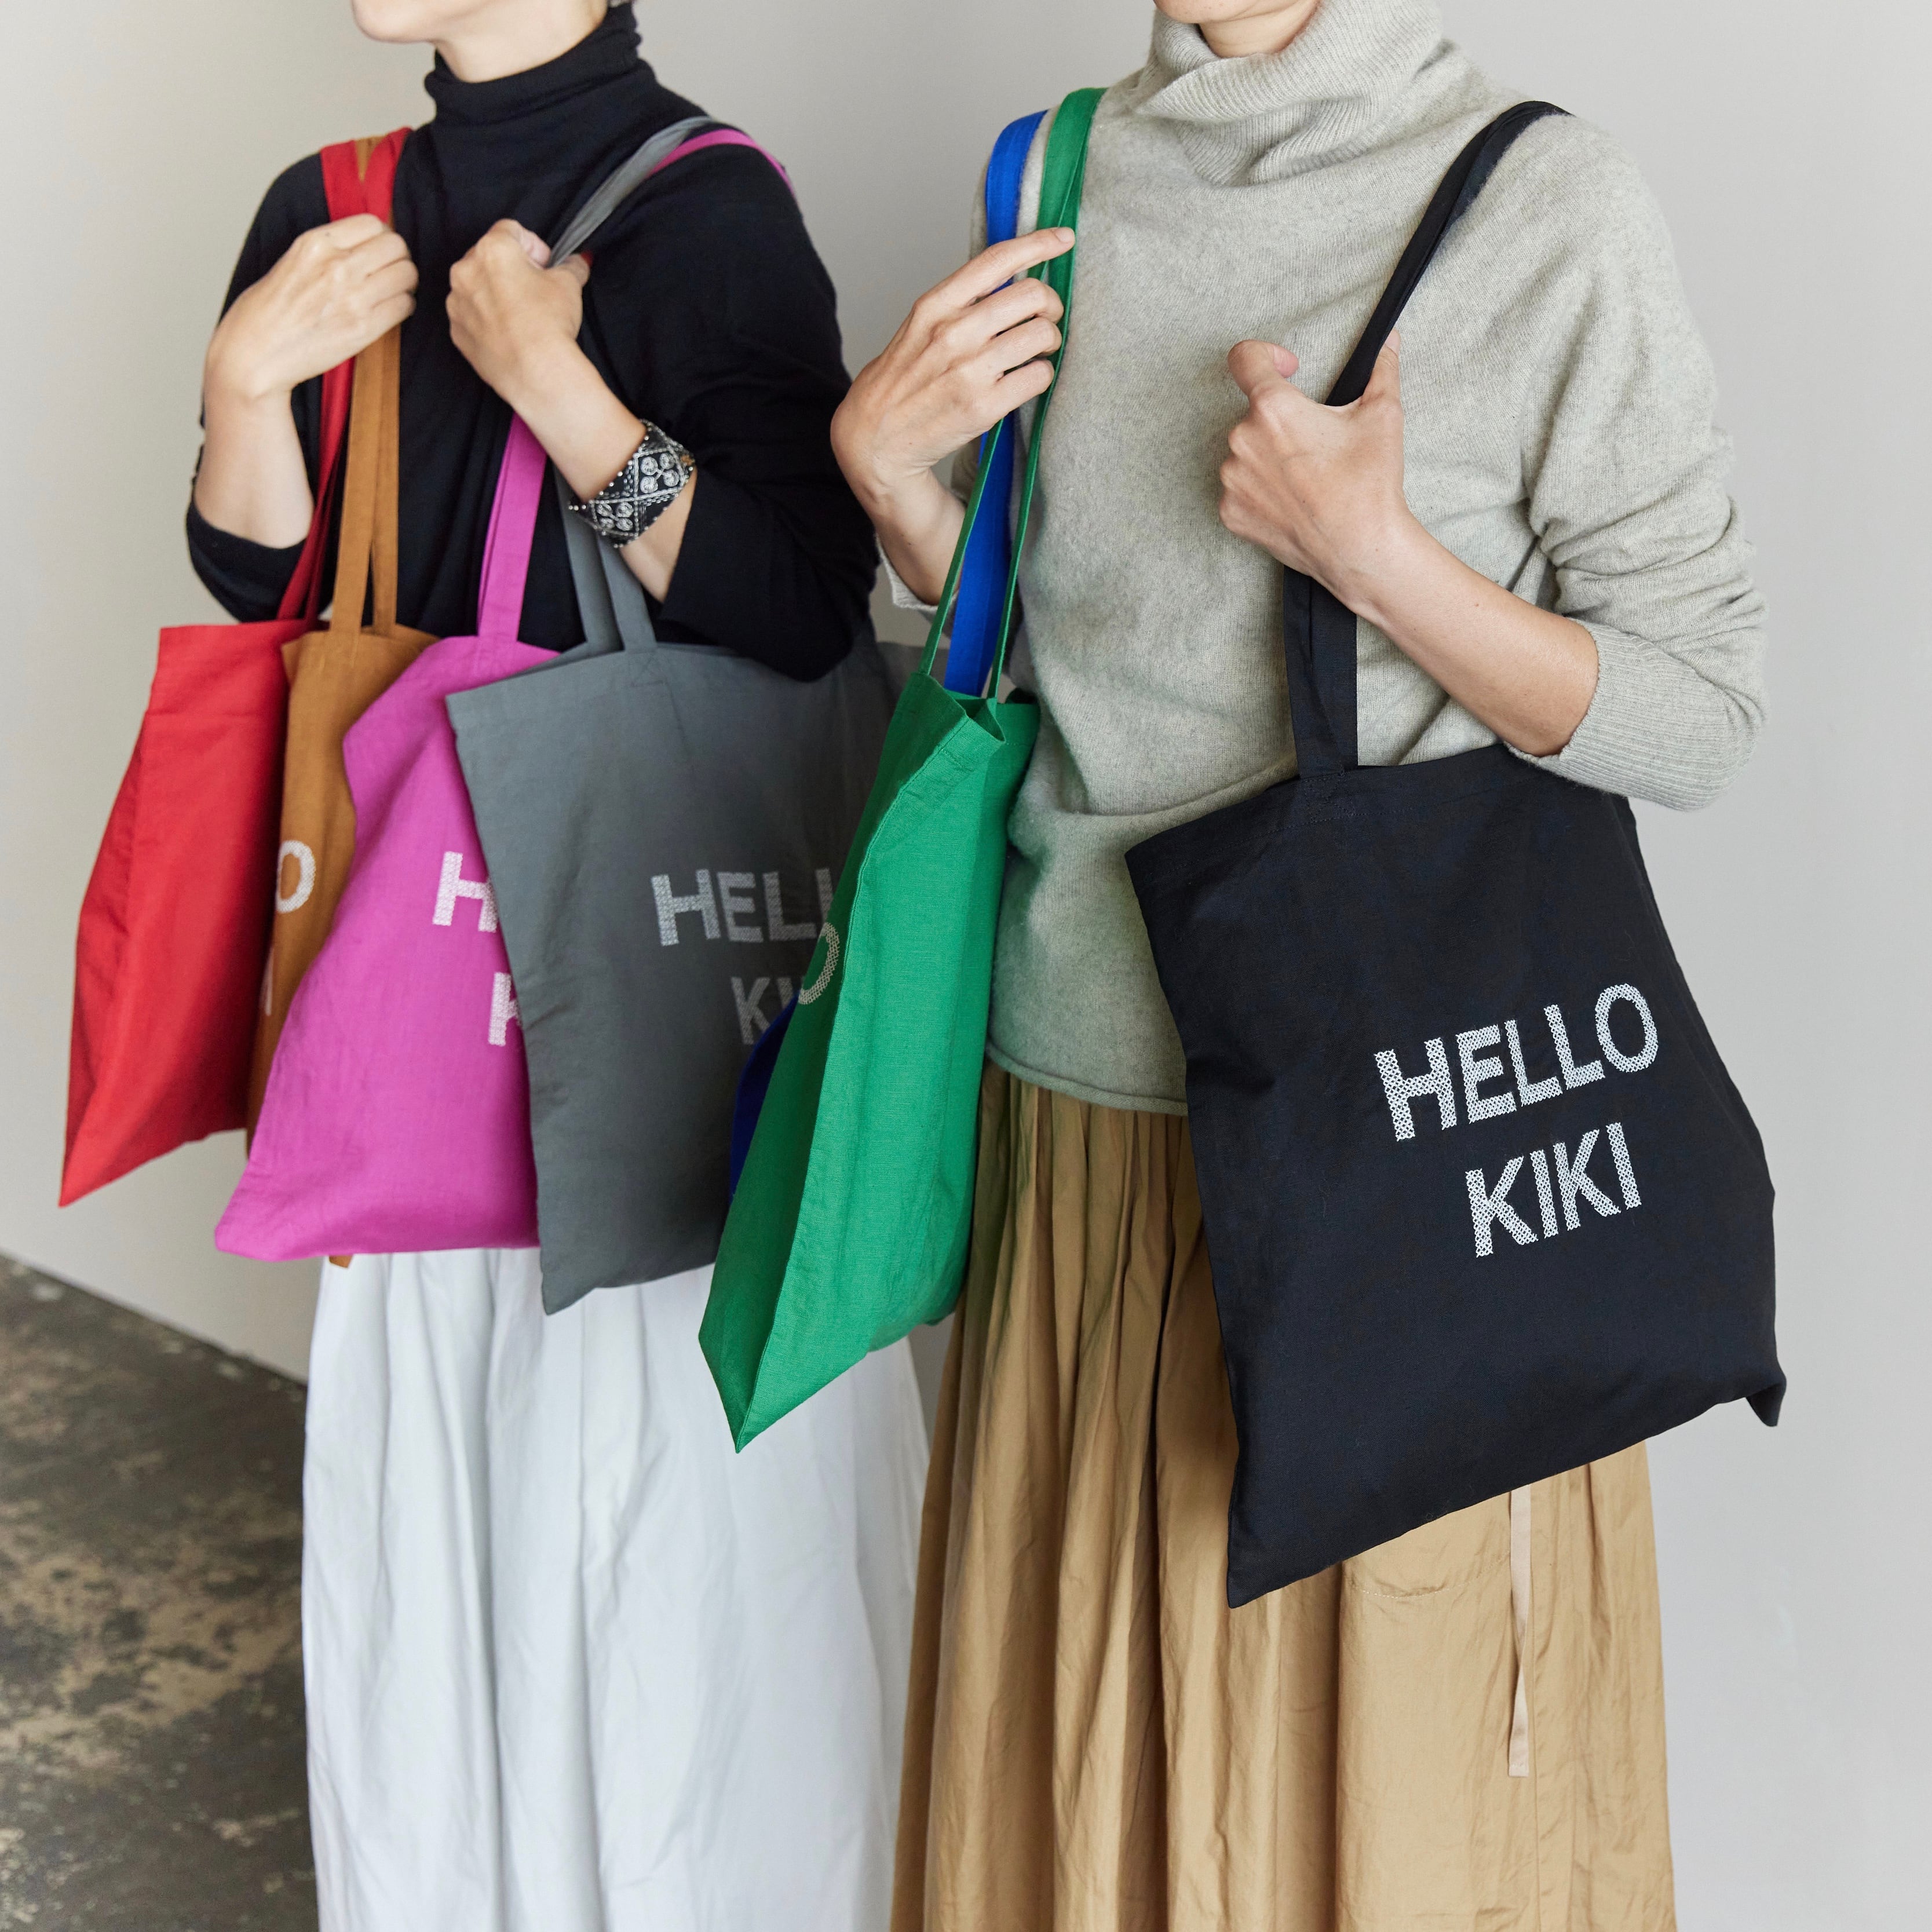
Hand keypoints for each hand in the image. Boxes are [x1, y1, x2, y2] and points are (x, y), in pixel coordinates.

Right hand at [205, 216, 416, 408]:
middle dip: (398, 258)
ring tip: (390, 293)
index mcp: (315, 244)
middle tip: (390, 272)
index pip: (373, 223)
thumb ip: (329, 251)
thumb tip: (364, 245)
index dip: (381, 237)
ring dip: (404, 283)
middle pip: (396, 246)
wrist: (255, 354)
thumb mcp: (292, 261)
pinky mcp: (363, 328)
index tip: (377, 251)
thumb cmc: (267, 312)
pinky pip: (405, 306)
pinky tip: (387, 312)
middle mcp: (337, 266)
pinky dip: (402, 307)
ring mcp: (352, 297)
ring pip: (407, 274)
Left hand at [448, 220, 591, 415]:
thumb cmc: (549, 323)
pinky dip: (486, 319)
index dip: (534, 246)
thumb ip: (571, 266)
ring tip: (521, 314)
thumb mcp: (569, 285)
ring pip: (476, 286)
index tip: (546, 266)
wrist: (535, 373)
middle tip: (534, 290)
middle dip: (511, 268)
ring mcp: (457, 303)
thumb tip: (578, 262)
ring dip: (495, 292)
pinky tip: (509, 333)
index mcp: (492, 249)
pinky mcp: (457, 332)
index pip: (511, 230)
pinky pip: (471, 315)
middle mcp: (465, 271)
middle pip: (488, 256)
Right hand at [832, 228, 1074, 518]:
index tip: (1063, 238)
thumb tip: (1009, 281)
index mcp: (936, 305)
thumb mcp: (919, 328)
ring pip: (1041, 334)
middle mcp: (953, 332)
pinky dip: (1042, 375)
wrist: (875, 440)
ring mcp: (969, 370)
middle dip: (1050, 306)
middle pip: (1031, 294)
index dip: (1038, 243)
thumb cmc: (901, 383)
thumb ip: (959, 303)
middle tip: (1047, 320)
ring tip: (1038, 353)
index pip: (996, 259)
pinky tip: (1028, 380)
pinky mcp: (984, 407)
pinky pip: (1039, 376)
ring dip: (1050, 342)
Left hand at [1218, 334, 1418, 610]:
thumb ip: (1381, 370)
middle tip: (1316, 444)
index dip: (1266, 356)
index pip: (1245, 359)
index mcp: (1272, 409)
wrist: (1359, 549)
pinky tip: (1292, 500)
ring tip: (1305, 477)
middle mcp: (1242, 441)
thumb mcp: (1382, 415)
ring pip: (1245, 452)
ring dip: (1269, 455)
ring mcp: (1232, 480)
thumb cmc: (1369, 483)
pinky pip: (1239, 488)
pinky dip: (1261, 489)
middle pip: (1254, 414)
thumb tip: (1389, 342)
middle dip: (1283, 420)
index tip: (1288, 370)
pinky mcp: (1230, 512)